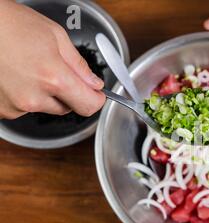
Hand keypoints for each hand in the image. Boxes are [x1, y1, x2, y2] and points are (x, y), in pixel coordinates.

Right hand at [0, 1, 105, 118]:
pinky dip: (25, 95)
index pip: (89, 105)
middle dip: (69, 92)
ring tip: (29, 68)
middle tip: (54, 69)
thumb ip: (79, 65)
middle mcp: (34, 98)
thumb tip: (94, 83)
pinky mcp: (2, 110)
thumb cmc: (8, 24)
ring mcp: (15, 107)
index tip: (96, 93)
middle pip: (69, 108)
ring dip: (45, 94)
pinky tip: (16, 75)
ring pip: (46, 107)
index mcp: (53, 78)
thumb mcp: (55, 35)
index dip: (96, 99)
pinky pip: (25, 107)